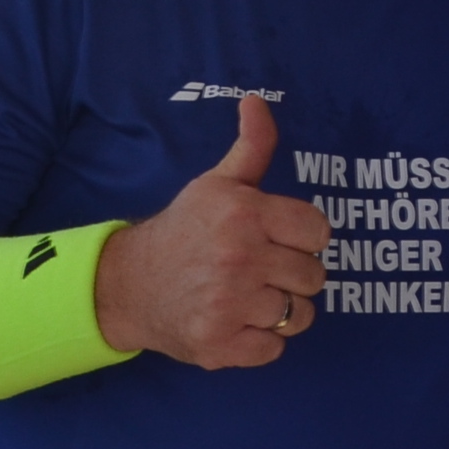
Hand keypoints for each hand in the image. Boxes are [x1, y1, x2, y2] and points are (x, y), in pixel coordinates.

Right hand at [94, 95, 329, 367]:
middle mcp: (239, 258)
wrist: (129, 285)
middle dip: (293, 273)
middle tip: (262, 269)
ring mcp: (229, 305)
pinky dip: (263, 340)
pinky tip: (239, 321)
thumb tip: (258, 100)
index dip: (304, 236)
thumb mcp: (217, 183)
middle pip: (314, 276)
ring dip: (283, 309)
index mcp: (244, 213)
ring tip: (252, 295)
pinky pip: (276, 348)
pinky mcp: (221, 346)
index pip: (319, 231)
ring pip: (301, 314)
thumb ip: (252, 146)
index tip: (280, 238)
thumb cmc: (185, 230)